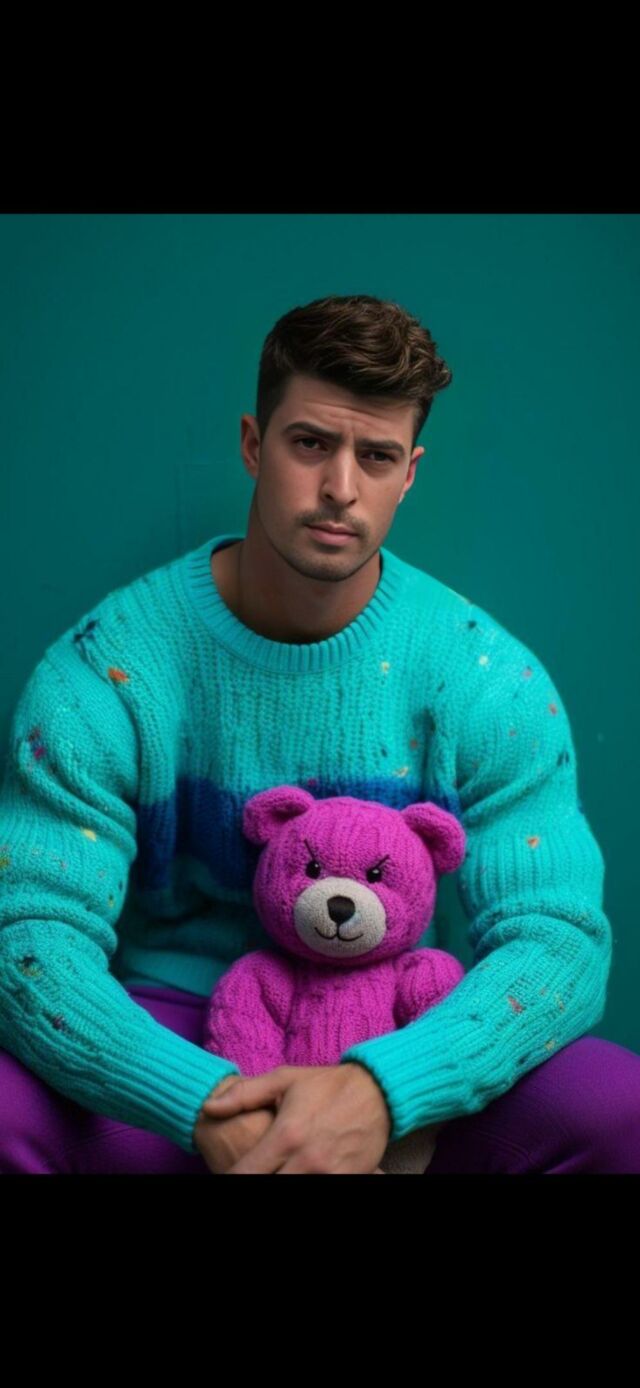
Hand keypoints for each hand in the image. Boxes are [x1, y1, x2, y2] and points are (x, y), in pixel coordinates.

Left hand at [200, 1062, 391, 1173]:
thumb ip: (244, 1095)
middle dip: (254, 1182)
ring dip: (280, 1182)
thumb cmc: (326, 1085)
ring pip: (293, 1192)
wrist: (377, 1092)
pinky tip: (297, 1173)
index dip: (231, 1177)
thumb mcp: (284, 1080)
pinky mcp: (347, 1181)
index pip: (246, 1174)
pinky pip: (321, 1191)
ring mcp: (329, 1175)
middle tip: (251, 1172)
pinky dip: (306, 1185)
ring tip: (276, 1171)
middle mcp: (306, 1161)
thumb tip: (208, 1107)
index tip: (227, 1174)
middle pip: (267, 1187)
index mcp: (286, 1136)